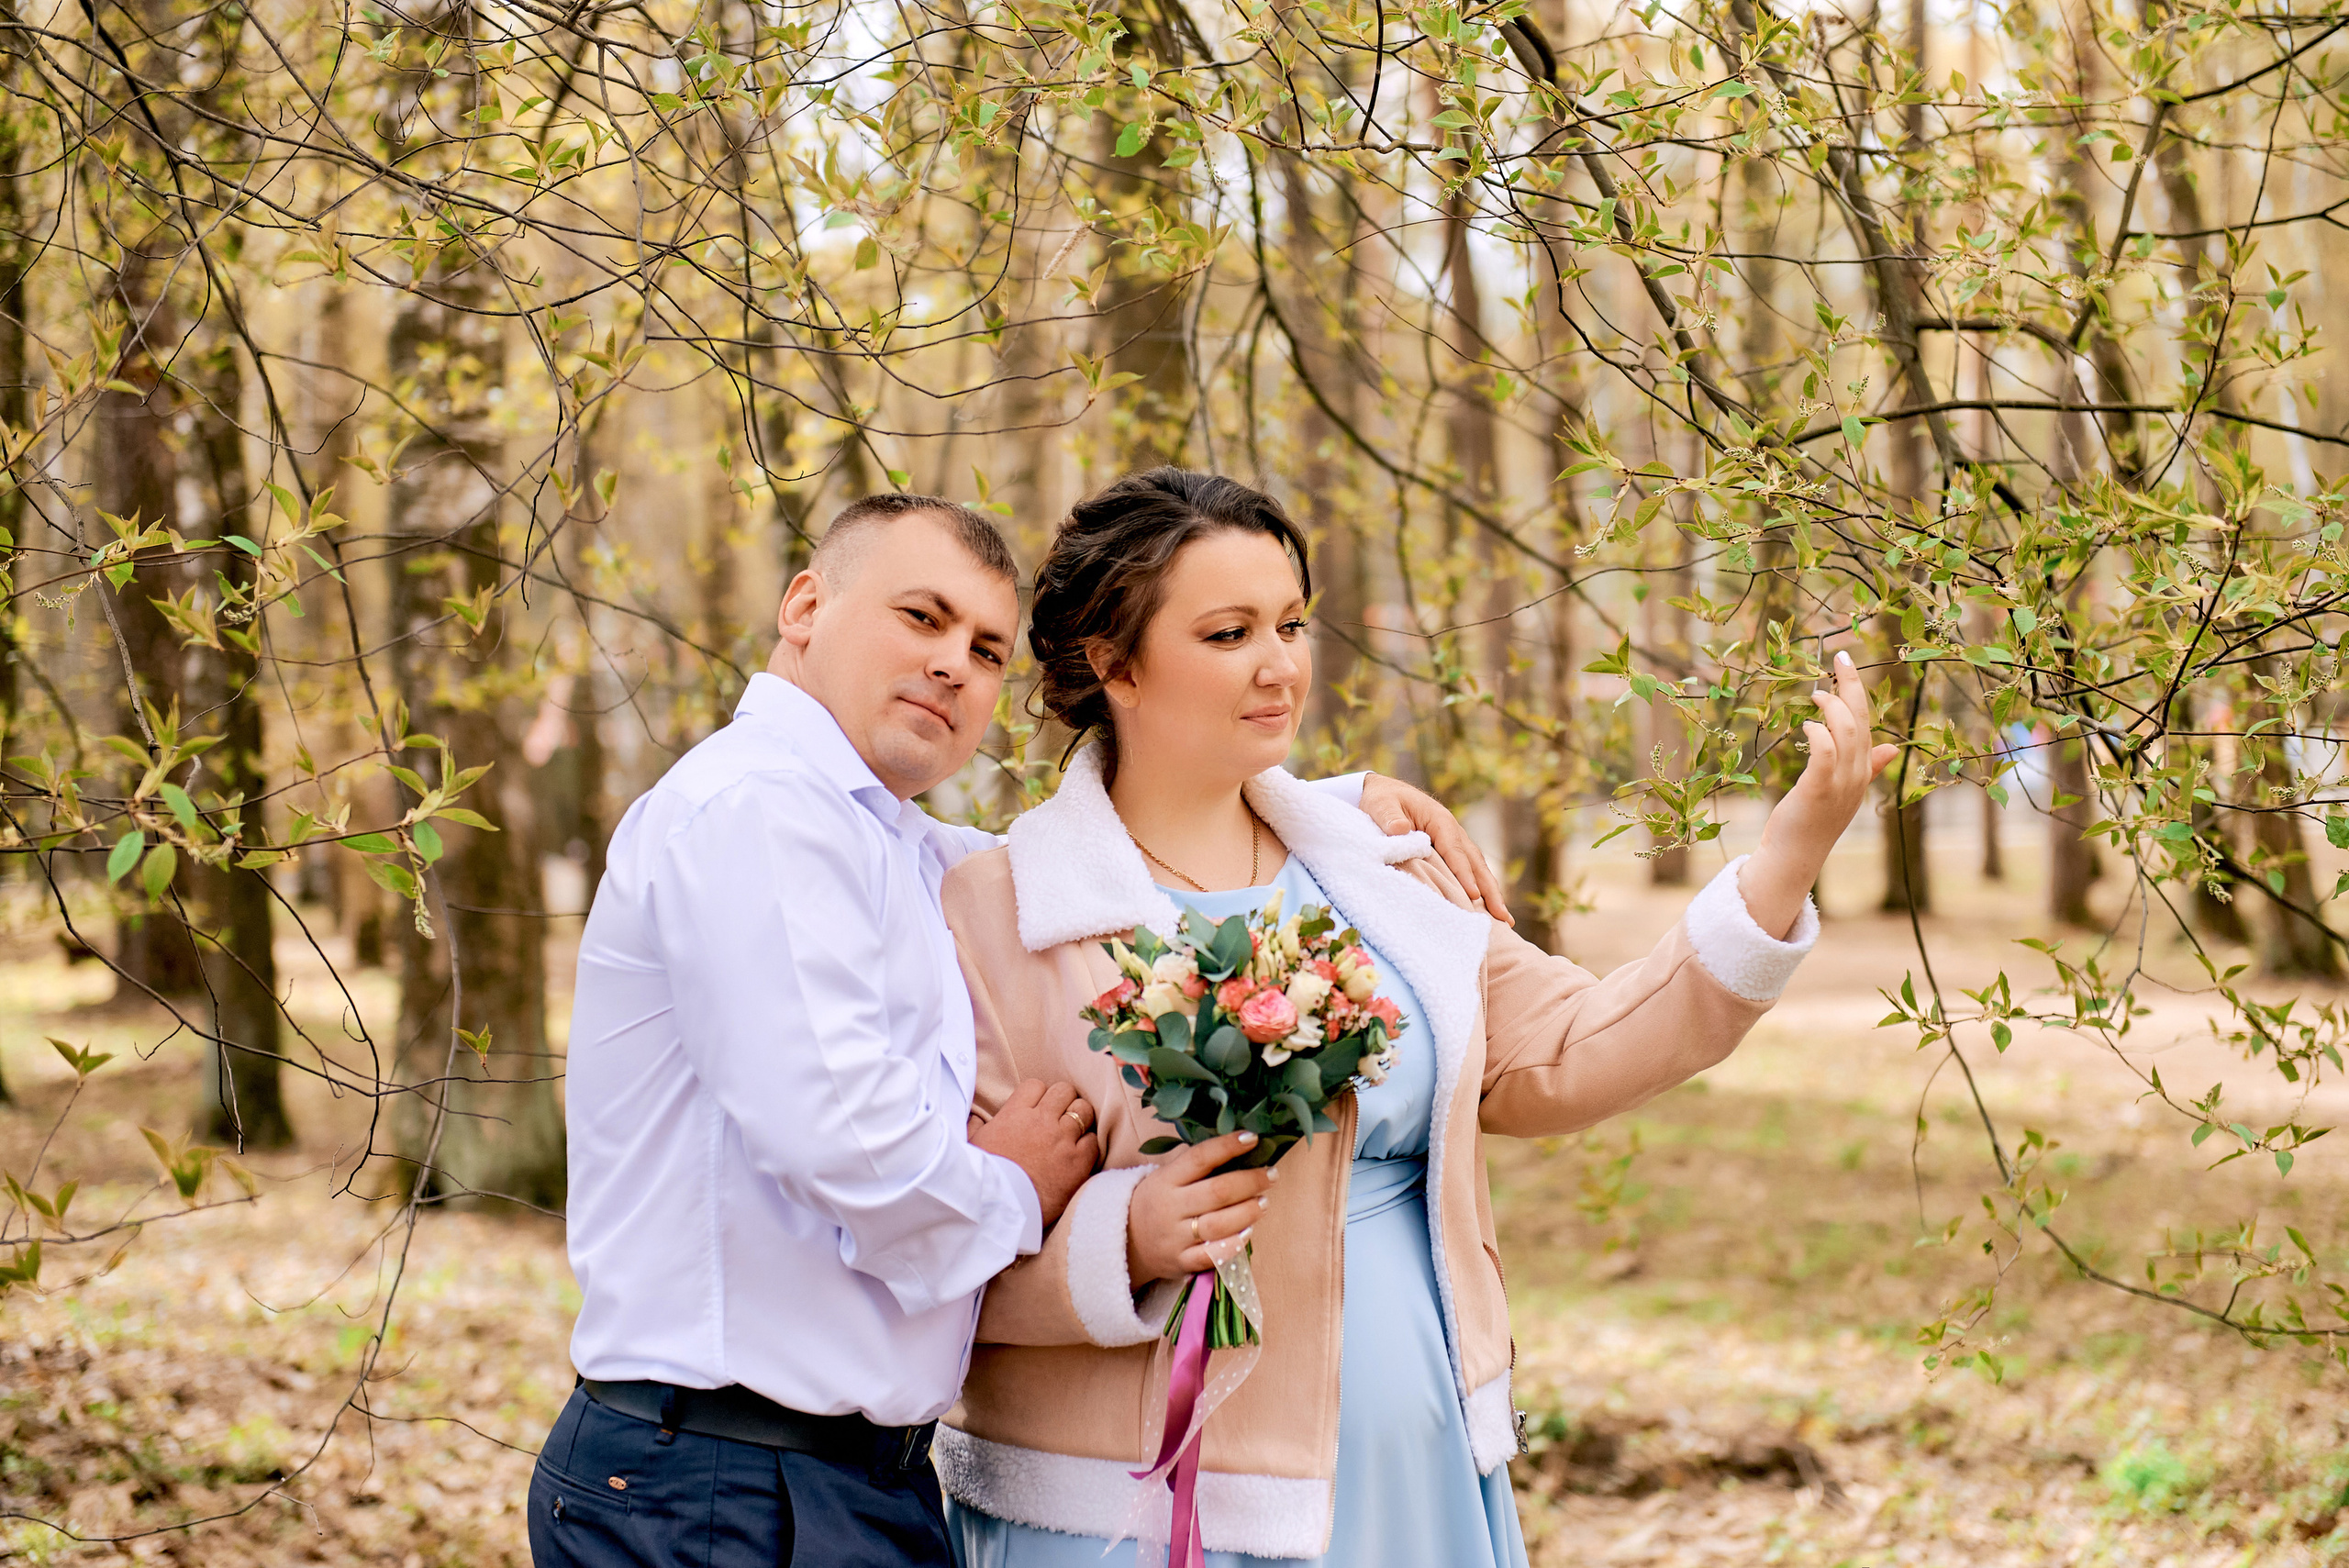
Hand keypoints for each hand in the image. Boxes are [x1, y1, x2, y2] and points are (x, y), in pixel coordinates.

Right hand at [971, 1079, 1099, 1228]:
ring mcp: (1062, 1140)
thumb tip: (975, 1116)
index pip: (1036, 1085)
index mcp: (1015, 1114)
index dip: (1039, 1096)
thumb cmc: (983, 1179)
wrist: (1001, 1209)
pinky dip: (1088, 1145)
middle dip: (1063, 1101)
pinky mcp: (1078, 1162)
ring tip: (1073, 1133)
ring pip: (1083, 1110)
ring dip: (1080, 1119)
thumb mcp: (972, 1146)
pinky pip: (1093, 1141)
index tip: (1037, 1109)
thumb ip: (975, 1126)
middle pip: (1064, 1091)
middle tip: (1059, 1118)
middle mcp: (1041, 1121)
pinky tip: (1079, 1155)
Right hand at [1127, 1131, 1278, 1283]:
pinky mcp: (1181, 1262)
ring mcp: (1175, 1237)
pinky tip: (1248, 1232)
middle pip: (1217, 1192)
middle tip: (1271, 1174)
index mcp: (1166, 1180)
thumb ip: (1197, 1167)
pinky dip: (1233, 1245)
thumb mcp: (1166, 1177)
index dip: (1228, 1146)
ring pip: (1218, 1225)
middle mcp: (1170, 1208)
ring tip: (1263, 1202)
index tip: (1253, 1138)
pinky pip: (1211, 1256)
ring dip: (1248, 1212)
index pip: (1200, 1158)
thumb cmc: (1158, 1201)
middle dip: (1250, 1182)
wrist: (1126, 1240)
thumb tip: (1243, 1147)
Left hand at [1358, 774, 1513, 925]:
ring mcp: (1453, 842)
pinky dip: (1479, 888)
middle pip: (1476, 863)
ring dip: (1490, 893)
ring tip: (1504, 919)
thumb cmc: (1382, 799)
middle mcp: (1453, 831)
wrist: (1382, 792)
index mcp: (1440, 821)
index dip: (1465, 874)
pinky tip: (1485, 909)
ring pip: (1477, 869)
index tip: (1473, 896)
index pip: (1456, 851)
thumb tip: (1400, 829)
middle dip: (1490, 890)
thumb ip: (1389, 817)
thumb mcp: (1381, 805)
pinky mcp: (1448, 851)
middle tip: (1503, 917)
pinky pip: (1467, 870)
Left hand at [1740, 649, 1899, 937]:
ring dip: (1832, 708)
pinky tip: (1807, 726)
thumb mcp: (1843, 791)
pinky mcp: (1817, 791)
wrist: (1794, 858)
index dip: (1858, 692)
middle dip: (1851, 686)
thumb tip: (1893, 748)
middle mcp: (1855, 776)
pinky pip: (1825, 754)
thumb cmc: (1812, 822)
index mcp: (1861, 772)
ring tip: (1816, 692)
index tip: (1846, 664)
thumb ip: (1868, 767)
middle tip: (1839, 658)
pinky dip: (1820, 734)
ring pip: (1847, 733)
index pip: (1867, 723)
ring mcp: (1839, 785)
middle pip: (1860, 721)